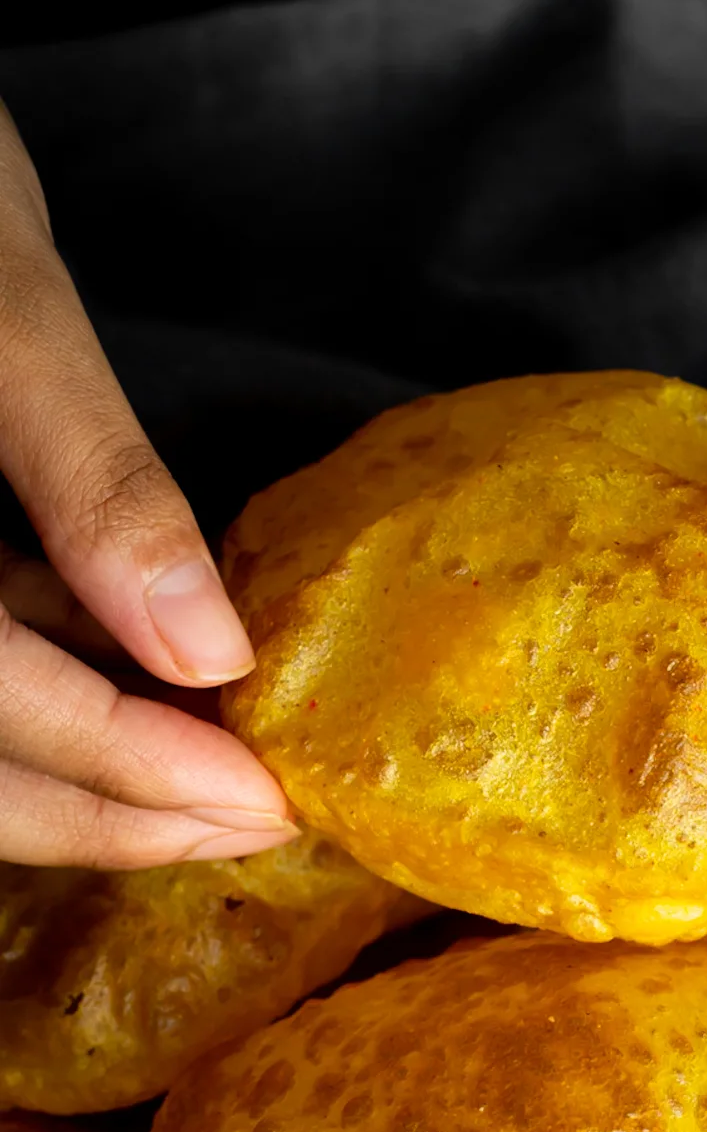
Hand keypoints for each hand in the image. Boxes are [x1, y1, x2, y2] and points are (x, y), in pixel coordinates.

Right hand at [0, 100, 294, 865]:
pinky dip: (61, 674)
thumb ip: (97, 485)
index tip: (257, 799)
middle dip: (115, 806)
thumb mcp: (5, 310)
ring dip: (96, 759)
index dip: (123, 768)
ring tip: (228, 768)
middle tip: (257, 821)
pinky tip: (154, 674)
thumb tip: (208, 652)